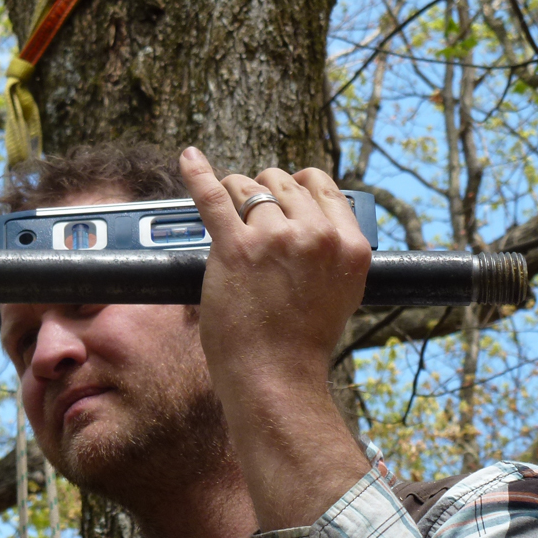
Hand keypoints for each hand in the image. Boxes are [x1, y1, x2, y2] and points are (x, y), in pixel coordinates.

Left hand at [178, 147, 371, 528]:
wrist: (276, 379)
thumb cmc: (300, 343)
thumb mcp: (341, 291)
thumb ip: (331, 252)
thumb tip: (312, 218)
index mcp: (349, 244)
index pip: (321, 185)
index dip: (295, 189)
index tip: (281, 201)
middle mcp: (316, 234)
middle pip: (282, 182)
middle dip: (263, 194)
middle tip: (250, 222)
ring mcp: (275, 238)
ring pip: (247, 188)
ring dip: (234, 198)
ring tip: (228, 222)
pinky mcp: (235, 247)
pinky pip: (213, 196)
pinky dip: (198, 174)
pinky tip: (188, 158)